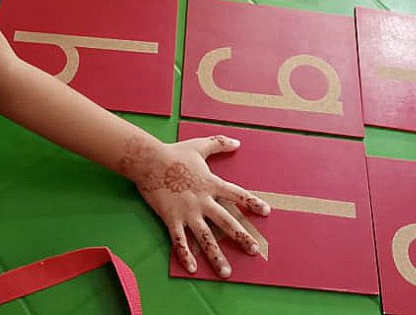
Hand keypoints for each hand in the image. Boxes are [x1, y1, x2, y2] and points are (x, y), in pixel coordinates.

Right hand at [118, 136, 269, 277]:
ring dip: (217, 255)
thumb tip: (238, 142)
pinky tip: (192, 269)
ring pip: (206, 237)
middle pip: (226, 221)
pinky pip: (180, 241)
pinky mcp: (171, 218)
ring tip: (226, 272)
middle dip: (241, 237)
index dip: (252, 203)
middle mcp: (203, 200)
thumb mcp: (199, 145)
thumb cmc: (174, 152)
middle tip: (254, 250)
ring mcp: (187, 212)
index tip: (266, 212)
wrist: (149, 161)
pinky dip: (186, 255)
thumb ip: (219, 144)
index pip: (237, 195)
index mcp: (211, 183)